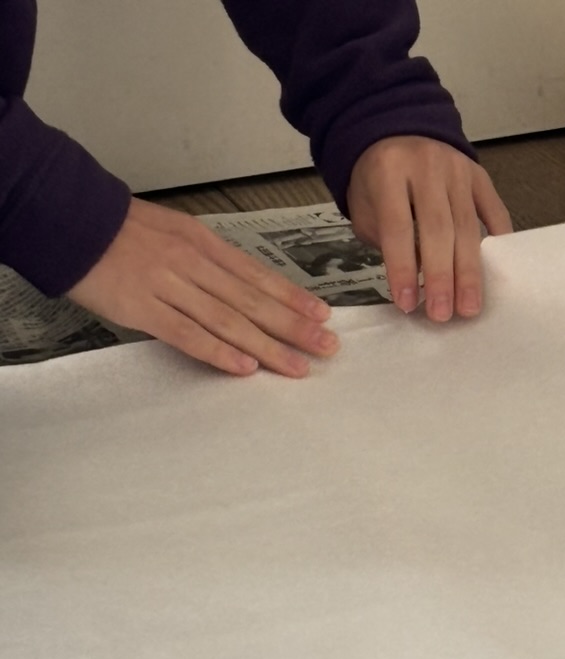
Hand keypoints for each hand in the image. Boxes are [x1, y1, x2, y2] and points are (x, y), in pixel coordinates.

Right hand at [68, 198, 338, 376]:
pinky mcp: (144, 310)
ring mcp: (170, 287)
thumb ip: (210, 260)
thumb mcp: (177, 233)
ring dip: (268, 346)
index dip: (293, 297)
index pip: (258, 275)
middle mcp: (195, 265)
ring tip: (298, 365)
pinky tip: (245, 367)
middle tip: (326, 346)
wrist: (73, 222)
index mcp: (205, 244)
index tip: (322, 315)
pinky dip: (218, 352)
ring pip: (229, 321)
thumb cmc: (124, 231)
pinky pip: (188, 335)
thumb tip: (243, 286)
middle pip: (253, 301)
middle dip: (294, 326)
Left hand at [347, 136, 512, 321]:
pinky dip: (497, 240)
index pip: (398, 227)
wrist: (395, 128)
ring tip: (469, 307)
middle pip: (438, 229)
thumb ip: (387, 241)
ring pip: (466, 226)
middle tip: (444, 315)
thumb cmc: (377, 181)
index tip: (408, 305)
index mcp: (389, 172)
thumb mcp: (366, 208)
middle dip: (442, 277)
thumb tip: (416, 285)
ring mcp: (457, 168)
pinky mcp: (479, 173)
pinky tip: (496, 271)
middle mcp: (427, 167)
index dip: (402, 269)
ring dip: (468, 271)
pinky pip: (493, 210)